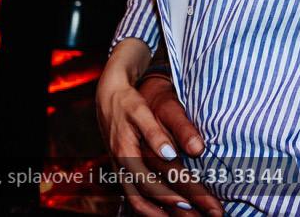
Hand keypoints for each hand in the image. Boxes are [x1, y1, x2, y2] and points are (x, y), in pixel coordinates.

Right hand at [96, 69, 201, 215]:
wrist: (107, 95)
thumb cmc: (127, 102)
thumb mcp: (140, 111)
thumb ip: (154, 133)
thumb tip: (170, 154)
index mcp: (125, 153)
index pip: (148, 183)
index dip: (168, 196)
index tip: (189, 204)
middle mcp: (120, 166)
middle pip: (141, 200)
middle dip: (166, 212)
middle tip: (192, 216)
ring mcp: (119, 170)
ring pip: (136, 201)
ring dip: (157, 213)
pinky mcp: (122, 169)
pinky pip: (133, 194)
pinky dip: (148, 205)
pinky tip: (164, 209)